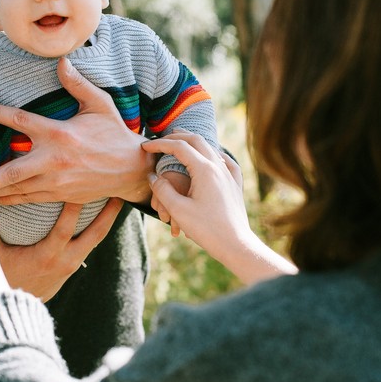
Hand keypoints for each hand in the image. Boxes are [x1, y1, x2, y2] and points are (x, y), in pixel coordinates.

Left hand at [0, 57, 154, 204]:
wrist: (131, 169)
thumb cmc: (115, 133)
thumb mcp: (101, 104)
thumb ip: (78, 84)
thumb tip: (62, 61)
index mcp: (59, 133)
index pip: (20, 120)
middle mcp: (54, 159)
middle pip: (11, 170)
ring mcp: (57, 181)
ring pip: (18, 189)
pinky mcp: (61, 195)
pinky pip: (30, 199)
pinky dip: (12, 200)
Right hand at [0, 198, 122, 300]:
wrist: (17, 309)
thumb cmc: (5, 277)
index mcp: (47, 256)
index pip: (64, 229)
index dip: (74, 209)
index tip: (81, 187)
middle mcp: (66, 260)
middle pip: (95, 234)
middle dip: (107, 212)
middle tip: (118, 191)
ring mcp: (73, 263)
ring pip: (98, 238)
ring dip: (108, 218)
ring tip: (120, 196)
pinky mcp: (75, 264)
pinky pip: (92, 242)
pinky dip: (99, 226)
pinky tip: (106, 210)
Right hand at [142, 132, 296, 283]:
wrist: (236, 244)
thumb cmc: (206, 229)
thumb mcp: (178, 210)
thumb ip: (162, 189)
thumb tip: (152, 175)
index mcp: (204, 169)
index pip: (178, 147)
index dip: (159, 144)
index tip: (144, 146)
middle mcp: (219, 166)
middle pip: (196, 140)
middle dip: (176, 137)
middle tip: (159, 140)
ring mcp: (229, 174)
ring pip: (210, 148)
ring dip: (193, 143)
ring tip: (179, 144)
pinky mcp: (235, 185)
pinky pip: (226, 161)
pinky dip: (214, 154)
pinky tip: (213, 158)